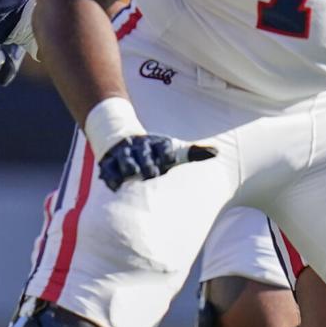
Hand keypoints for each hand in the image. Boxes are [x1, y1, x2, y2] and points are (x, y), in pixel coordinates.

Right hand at [97, 135, 216, 191]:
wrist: (122, 138)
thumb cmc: (154, 151)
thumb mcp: (173, 149)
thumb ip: (194, 153)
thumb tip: (217, 153)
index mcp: (157, 144)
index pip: (164, 148)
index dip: (166, 154)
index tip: (169, 162)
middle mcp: (140, 147)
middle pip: (144, 154)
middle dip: (148, 164)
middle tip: (152, 175)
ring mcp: (123, 154)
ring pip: (125, 161)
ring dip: (129, 169)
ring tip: (133, 178)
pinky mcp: (108, 162)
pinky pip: (108, 170)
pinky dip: (112, 178)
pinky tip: (116, 187)